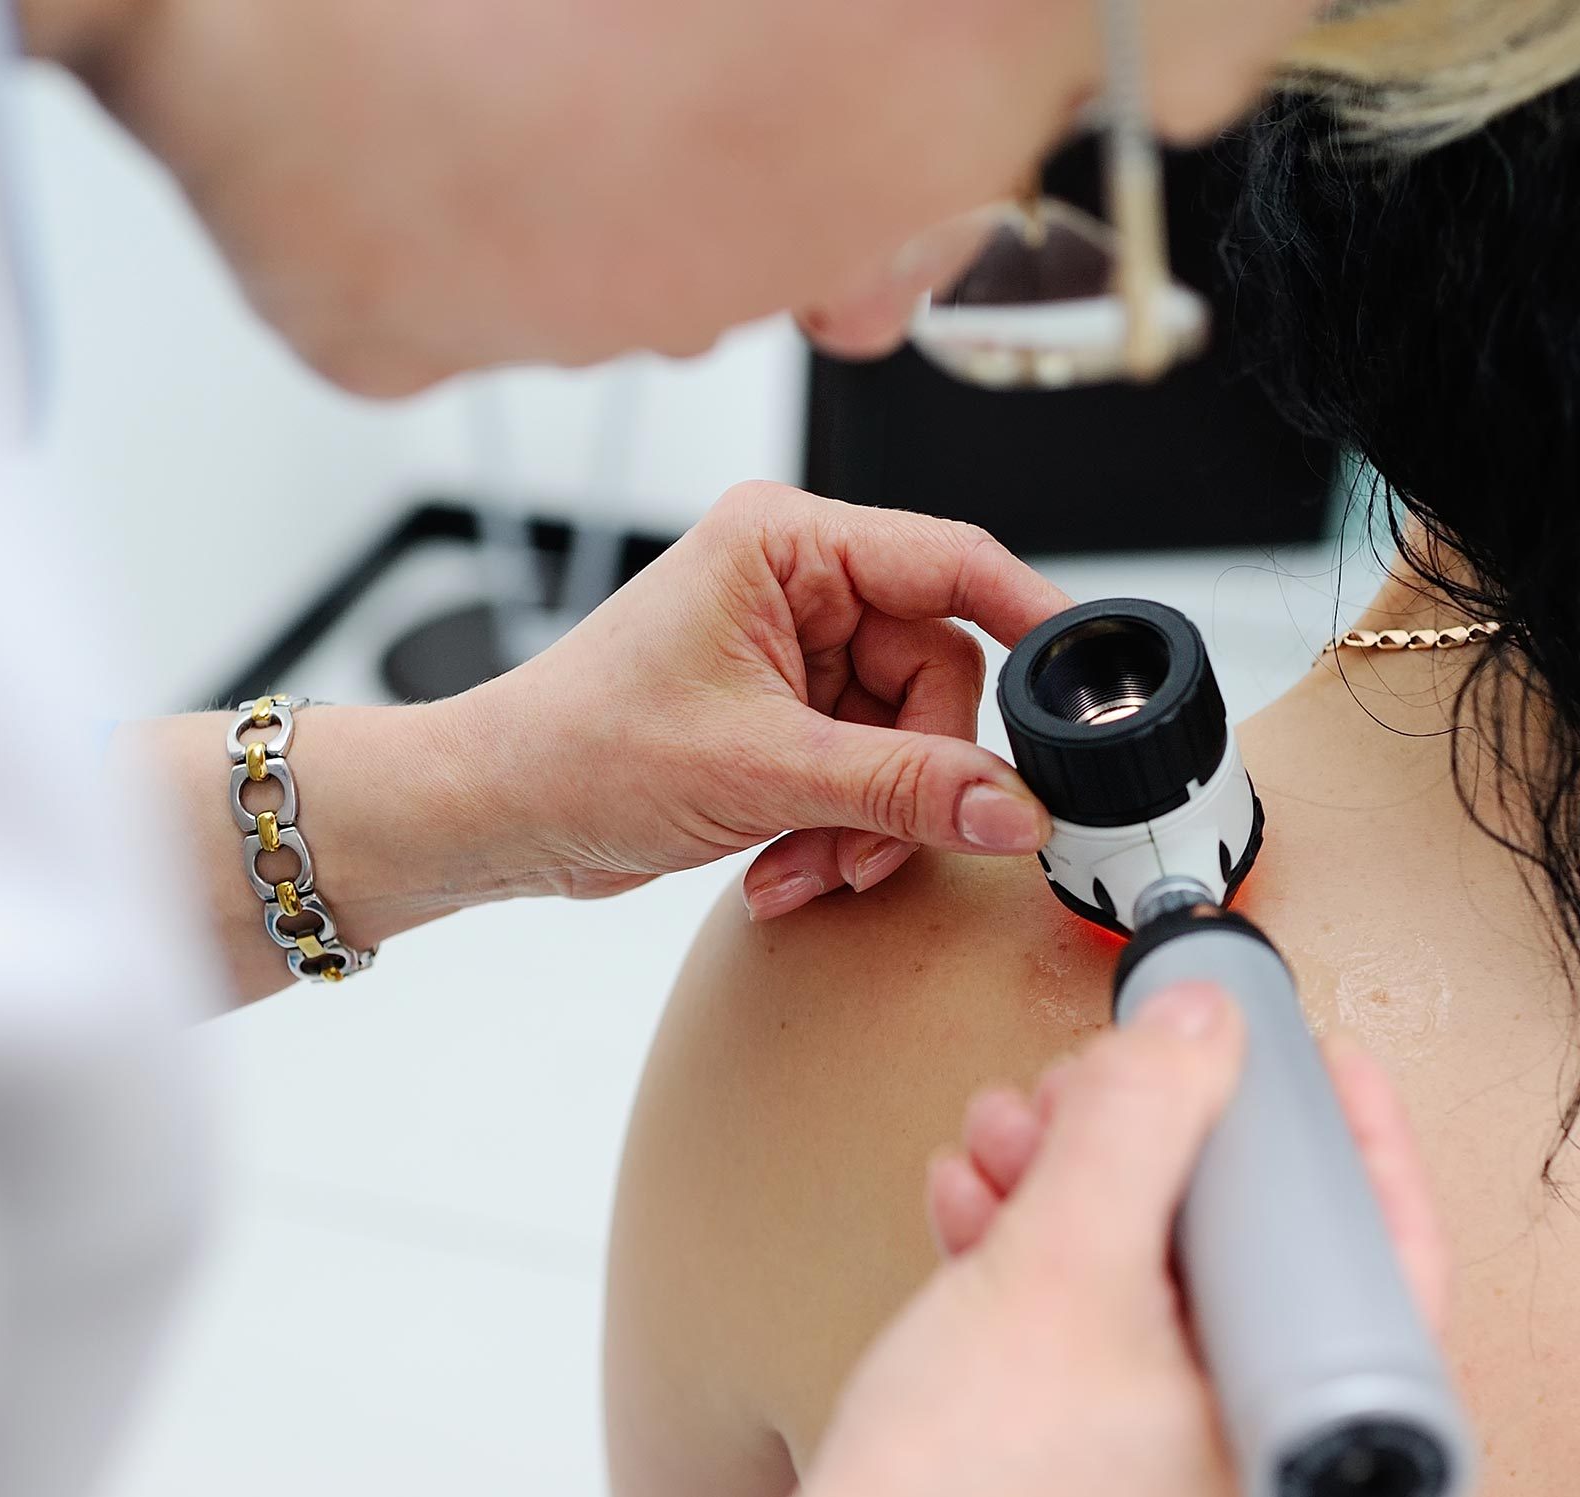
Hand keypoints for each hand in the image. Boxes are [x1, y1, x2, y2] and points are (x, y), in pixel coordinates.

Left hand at [473, 480, 1072, 917]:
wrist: (495, 815)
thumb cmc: (580, 751)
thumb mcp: (760, 772)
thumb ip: (902, 790)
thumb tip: (1013, 806)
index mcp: (786, 543)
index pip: (952, 561)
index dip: (1031, 619)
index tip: (1084, 686)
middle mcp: (797, 584)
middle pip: (937, 675)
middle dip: (909, 780)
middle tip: (867, 844)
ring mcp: (794, 653)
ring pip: (907, 741)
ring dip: (869, 823)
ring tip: (807, 868)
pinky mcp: (787, 717)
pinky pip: (868, 775)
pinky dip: (839, 833)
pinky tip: (783, 869)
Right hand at [694, 991, 1448, 1496]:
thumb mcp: (1061, 1272)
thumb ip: (1141, 1125)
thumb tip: (1202, 1029)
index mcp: (1309, 1458)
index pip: (1378, 1260)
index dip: (1335, 1138)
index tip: (1308, 1062)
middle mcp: (1257, 1477)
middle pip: (1250, 1253)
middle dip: (1155, 1144)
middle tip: (1111, 1085)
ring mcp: (1172, 1479)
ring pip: (1157, 1279)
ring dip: (1077, 1179)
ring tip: (1014, 1135)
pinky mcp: (1089, 1468)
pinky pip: (1092, 1326)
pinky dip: (1037, 1248)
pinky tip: (982, 1201)